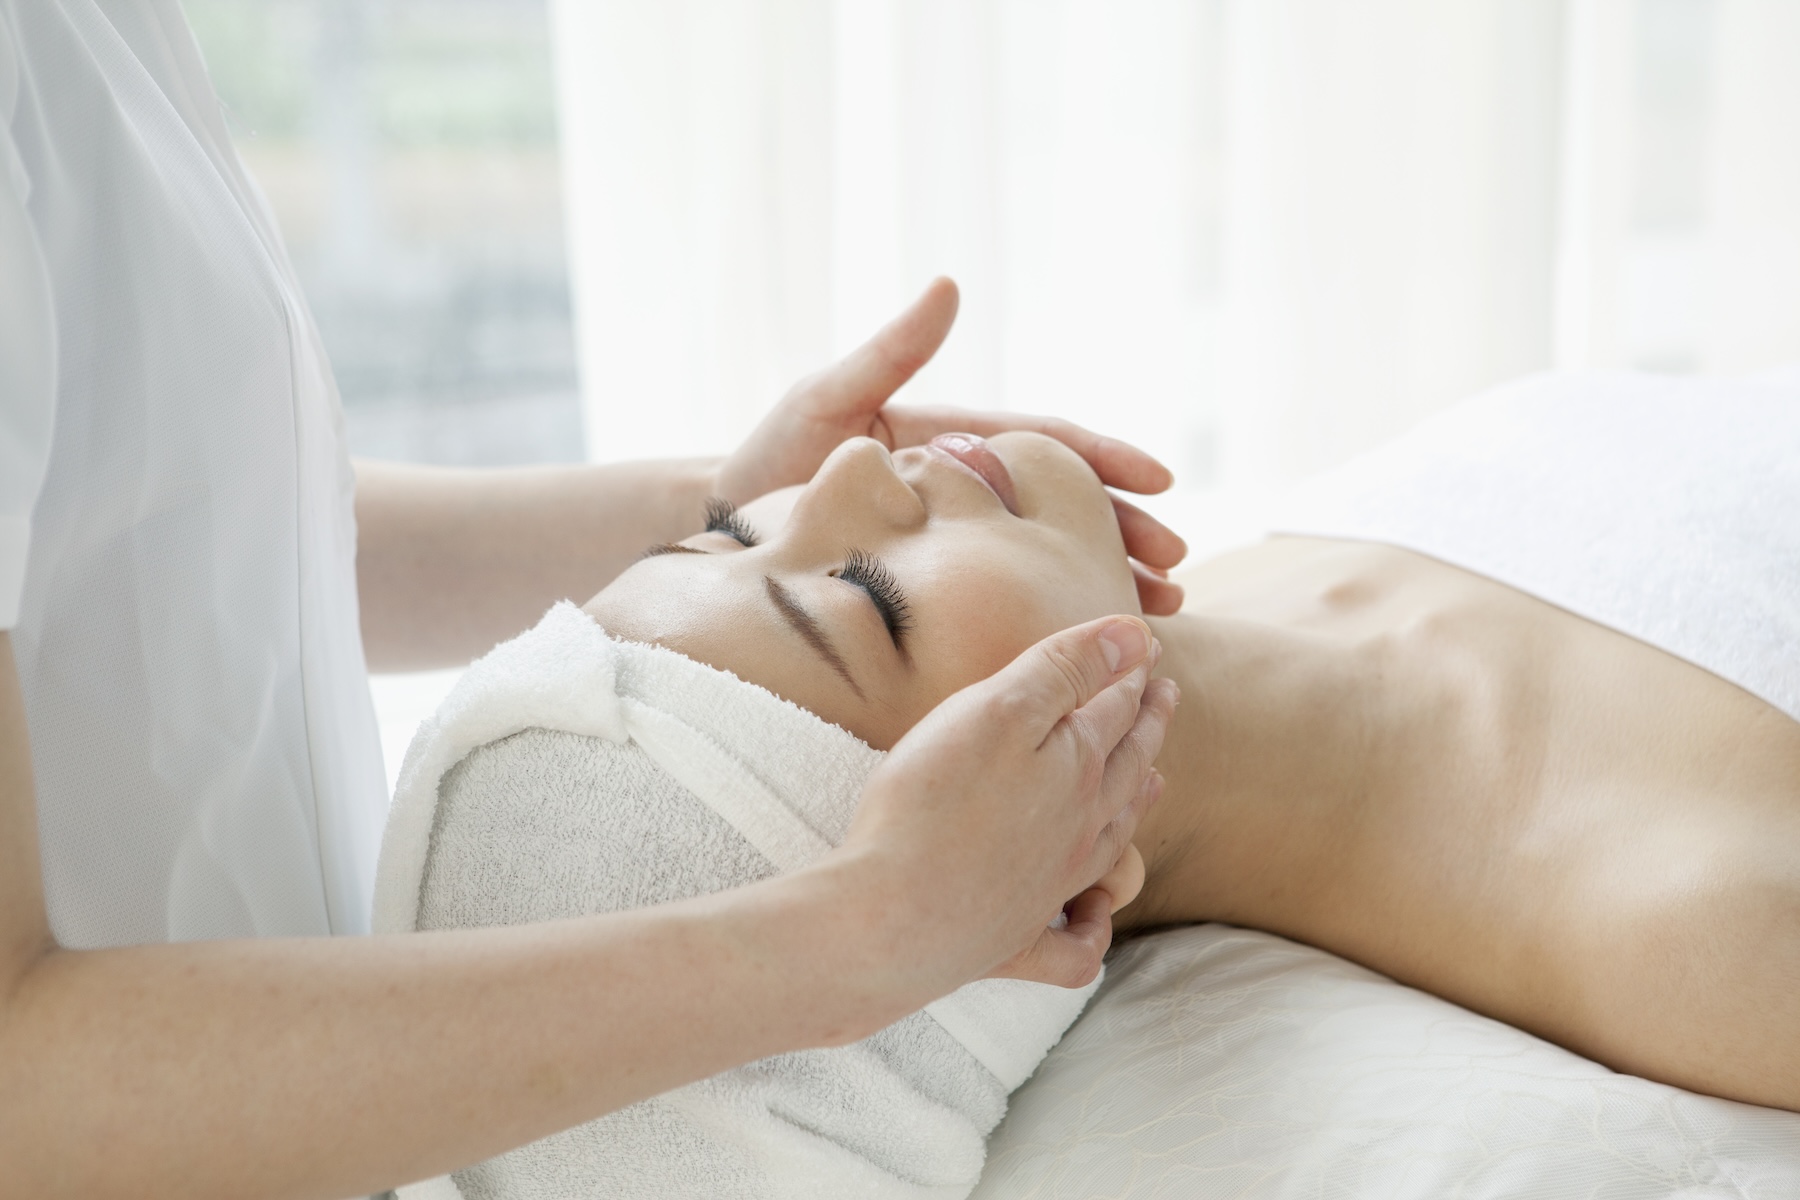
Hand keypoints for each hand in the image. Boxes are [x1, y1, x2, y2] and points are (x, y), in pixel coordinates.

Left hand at [713, 278, 1189, 614]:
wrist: (721, 530)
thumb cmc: (769, 461)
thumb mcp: (826, 399)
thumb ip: (889, 352)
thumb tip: (949, 285)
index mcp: (952, 446)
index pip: (1045, 447)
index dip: (1104, 462)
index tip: (1161, 481)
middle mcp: (965, 496)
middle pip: (1064, 510)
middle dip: (1125, 534)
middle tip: (1176, 568)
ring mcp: (953, 544)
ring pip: (1046, 558)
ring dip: (1105, 579)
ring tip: (1160, 611)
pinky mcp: (936, 588)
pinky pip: (1005, 597)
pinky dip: (1049, 613)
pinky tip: (1081, 639)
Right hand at [835, 616, 1178, 999]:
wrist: (888, 917)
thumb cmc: (932, 803)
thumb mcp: (1000, 710)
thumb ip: (1066, 670)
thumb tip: (1136, 637)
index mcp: (1076, 768)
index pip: (1116, 708)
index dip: (1132, 671)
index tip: (1149, 648)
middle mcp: (1079, 830)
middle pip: (1127, 768)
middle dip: (1148, 725)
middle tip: (1164, 696)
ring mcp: (1052, 890)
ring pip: (1114, 842)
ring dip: (1139, 803)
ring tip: (1154, 781)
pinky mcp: (1016, 942)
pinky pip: (1073, 944)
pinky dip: (1093, 929)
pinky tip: (1094, 919)